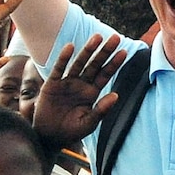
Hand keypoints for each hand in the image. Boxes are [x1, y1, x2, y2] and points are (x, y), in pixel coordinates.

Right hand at [32, 32, 130, 148]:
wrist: (49, 137)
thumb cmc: (71, 131)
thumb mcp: (88, 123)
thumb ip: (101, 110)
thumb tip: (116, 95)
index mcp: (91, 93)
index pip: (105, 75)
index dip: (114, 64)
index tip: (124, 52)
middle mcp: (81, 84)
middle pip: (95, 64)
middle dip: (105, 52)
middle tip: (116, 38)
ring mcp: (67, 82)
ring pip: (79, 63)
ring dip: (88, 50)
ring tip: (97, 37)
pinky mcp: (52, 84)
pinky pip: (59, 69)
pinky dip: (64, 58)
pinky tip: (70, 47)